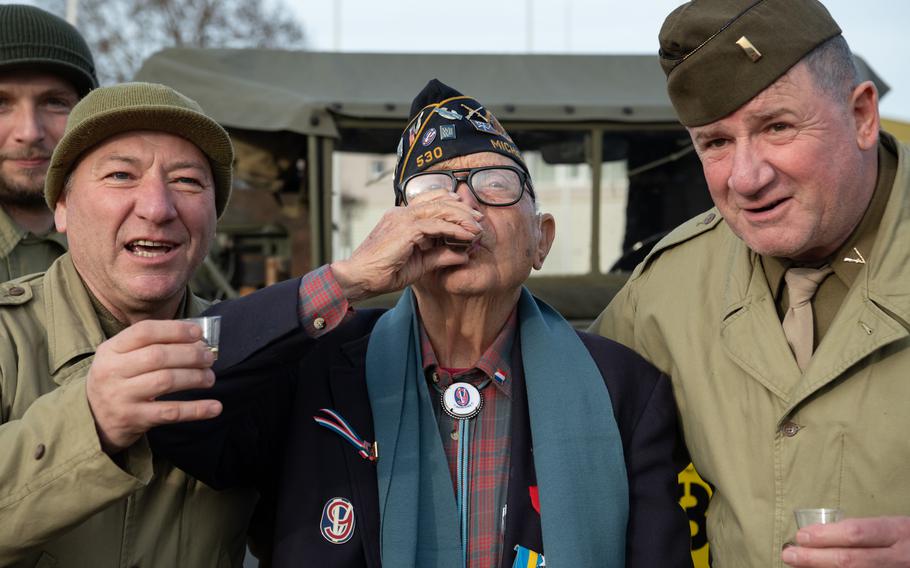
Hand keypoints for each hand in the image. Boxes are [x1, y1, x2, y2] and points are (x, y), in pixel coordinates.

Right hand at [86, 319, 220, 453]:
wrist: (91, 419)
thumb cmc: (118, 380)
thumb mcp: (121, 357)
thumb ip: (151, 344)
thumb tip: (197, 338)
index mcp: (111, 350)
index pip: (144, 331)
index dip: (175, 330)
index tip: (198, 333)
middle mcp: (113, 371)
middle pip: (159, 356)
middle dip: (190, 355)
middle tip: (209, 358)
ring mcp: (121, 397)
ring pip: (166, 381)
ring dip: (195, 377)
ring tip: (209, 378)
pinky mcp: (133, 419)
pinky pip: (171, 412)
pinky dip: (196, 409)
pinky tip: (215, 407)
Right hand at [330, 190, 482, 301]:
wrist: (359, 278)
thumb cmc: (383, 273)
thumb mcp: (419, 264)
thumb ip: (440, 256)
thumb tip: (464, 255)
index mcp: (401, 218)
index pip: (430, 201)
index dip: (451, 204)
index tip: (469, 213)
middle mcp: (402, 213)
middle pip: (438, 201)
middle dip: (462, 209)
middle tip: (479, 218)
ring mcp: (403, 218)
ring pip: (440, 210)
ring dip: (462, 217)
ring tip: (477, 227)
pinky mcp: (406, 229)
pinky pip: (437, 225)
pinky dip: (454, 230)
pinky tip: (467, 236)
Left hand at [782, 516, 909, 566]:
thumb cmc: (907, 538)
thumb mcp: (892, 526)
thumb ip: (864, 530)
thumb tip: (821, 534)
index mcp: (897, 532)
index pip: (856, 533)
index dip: (825, 536)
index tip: (801, 536)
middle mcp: (898, 558)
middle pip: (849, 561)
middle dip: (815, 558)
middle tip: (789, 555)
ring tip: (799, 566)